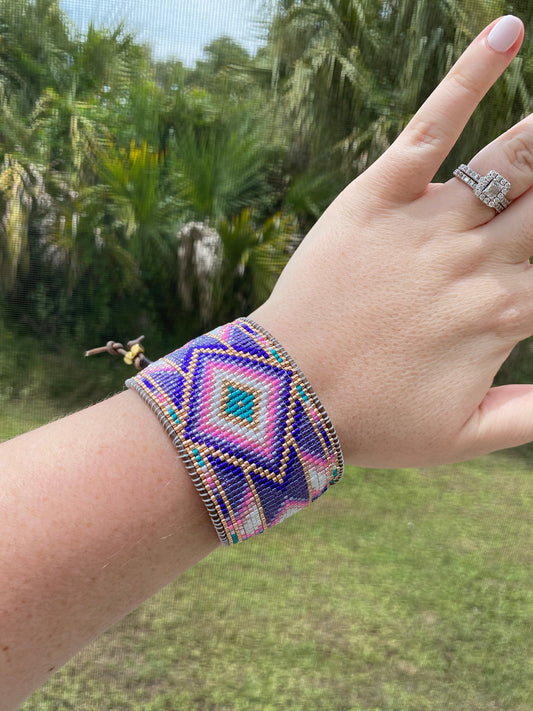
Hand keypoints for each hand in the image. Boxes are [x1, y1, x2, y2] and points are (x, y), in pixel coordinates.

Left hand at [252, 15, 532, 467]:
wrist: (287, 397)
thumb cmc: (372, 420)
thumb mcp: (460, 437)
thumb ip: (529, 416)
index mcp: (504, 315)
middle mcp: (478, 261)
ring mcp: (430, 223)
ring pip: (514, 159)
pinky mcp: (380, 195)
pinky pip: (431, 126)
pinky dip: (470, 76)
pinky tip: (506, 33)